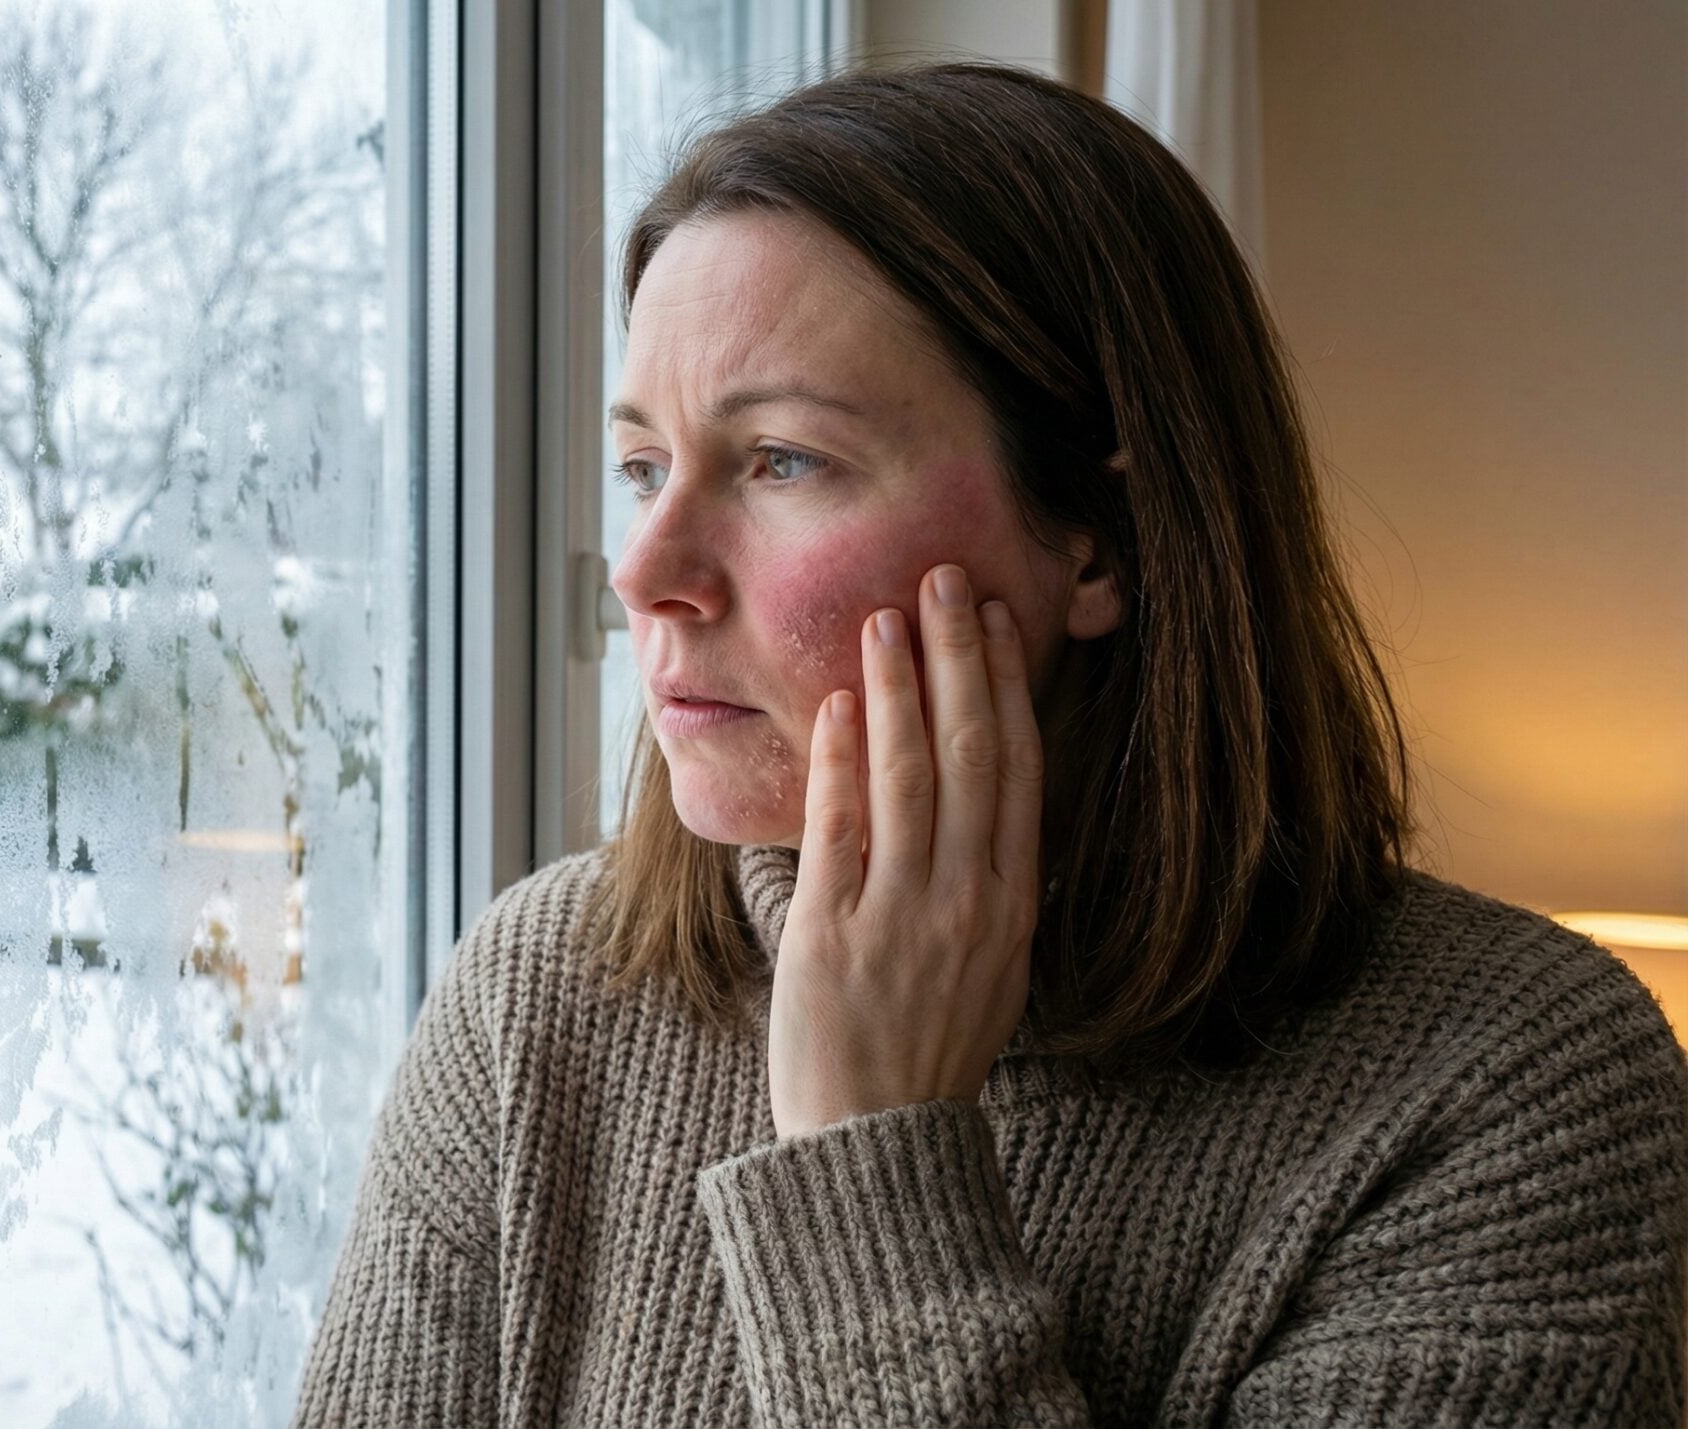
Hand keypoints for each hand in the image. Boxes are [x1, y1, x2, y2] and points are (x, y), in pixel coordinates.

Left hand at [766, 563, 1042, 1138]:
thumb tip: (987, 811)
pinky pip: (841, 828)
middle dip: (958, 659)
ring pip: (909, 777)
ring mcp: (900, 916)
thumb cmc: (924, 1053)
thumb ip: (988, 889)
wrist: (874, 1143)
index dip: (1005, 688)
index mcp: (1010, 907)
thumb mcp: (988, 970)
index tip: (994, 620)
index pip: (1015, 772)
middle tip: (943, 579)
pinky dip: (842, 759)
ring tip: (887, 616)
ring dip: (899, 687)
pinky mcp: (832, 934)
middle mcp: (966, 902)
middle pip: (970, 756)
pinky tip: (842, 702)